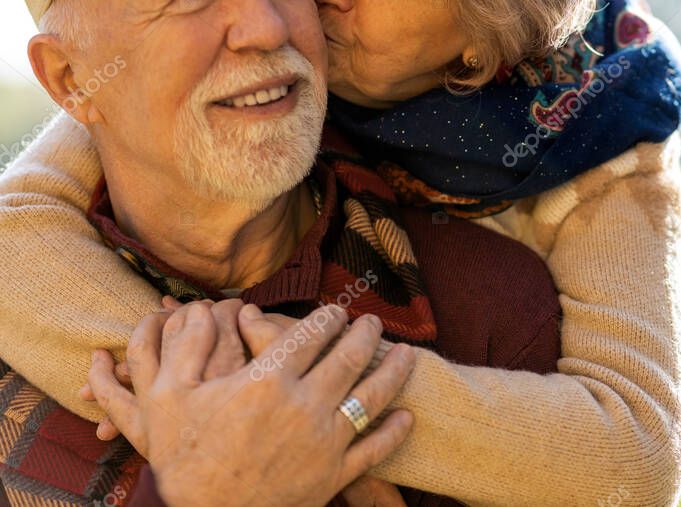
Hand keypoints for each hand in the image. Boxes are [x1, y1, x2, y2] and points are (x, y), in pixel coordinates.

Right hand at [88, 302, 415, 506]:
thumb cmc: (183, 460)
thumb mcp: (169, 398)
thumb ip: (185, 349)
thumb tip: (195, 310)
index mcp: (267, 381)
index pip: (310, 335)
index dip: (328, 318)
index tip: (336, 311)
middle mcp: (304, 405)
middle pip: (348, 357)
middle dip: (365, 334)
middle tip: (371, 322)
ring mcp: (324, 442)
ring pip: (371, 396)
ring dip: (393, 370)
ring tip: (406, 353)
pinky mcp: (334, 476)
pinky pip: (374, 449)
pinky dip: (393, 431)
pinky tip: (405, 416)